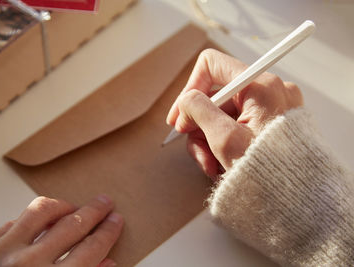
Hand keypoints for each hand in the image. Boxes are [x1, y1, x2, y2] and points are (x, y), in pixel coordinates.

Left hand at [0, 195, 122, 266]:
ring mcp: (4, 251)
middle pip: (72, 226)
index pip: (90, 250)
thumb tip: (108, 263)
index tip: (115, 221)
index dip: (107, 233)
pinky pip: (13, 221)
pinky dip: (31, 218)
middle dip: (94, 212)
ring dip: (63, 206)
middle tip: (105, 203)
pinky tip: (42, 220)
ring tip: (74, 206)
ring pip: (41, 212)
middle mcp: (29, 263)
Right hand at [166, 49, 302, 179]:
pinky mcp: (270, 124)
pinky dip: (224, 144)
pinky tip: (222, 165)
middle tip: (196, 150)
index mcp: (260, 86)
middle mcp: (268, 90)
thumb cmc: (267, 171)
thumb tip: (186, 101)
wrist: (298, 200)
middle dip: (199, 126)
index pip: (212, 66)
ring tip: (211, 166)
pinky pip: (237, 125)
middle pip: (215, 97)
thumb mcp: (225, 139)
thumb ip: (198, 110)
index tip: (181, 117)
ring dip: (209, 141)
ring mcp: (271, 108)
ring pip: (223, 115)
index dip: (190, 89)